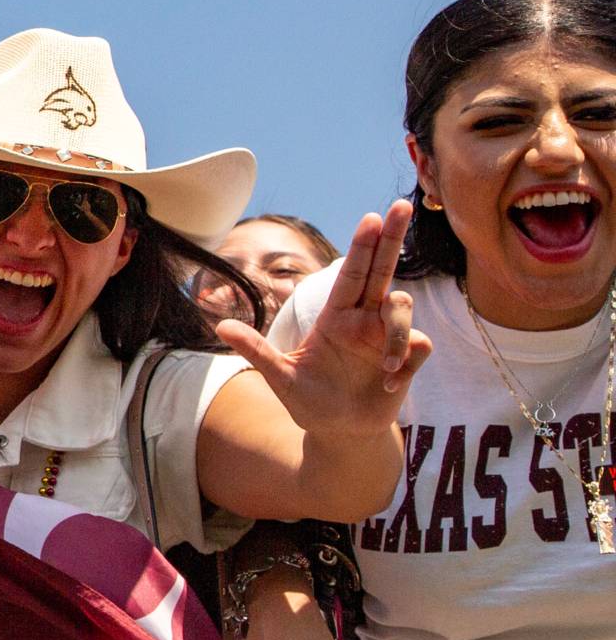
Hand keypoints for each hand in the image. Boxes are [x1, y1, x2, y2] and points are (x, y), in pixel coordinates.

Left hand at [217, 203, 430, 436]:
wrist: (339, 433)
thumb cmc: (308, 402)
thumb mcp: (279, 377)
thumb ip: (256, 350)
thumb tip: (221, 324)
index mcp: (334, 317)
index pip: (351, 273)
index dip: (362, 245)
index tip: (372, 216)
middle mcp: (363, 320)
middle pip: (382, 269)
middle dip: (392, 238)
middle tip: (401, 205)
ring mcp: (387, 337)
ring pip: (402, 308)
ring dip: (396, 334)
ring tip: (385, 368)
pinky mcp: (408, 359)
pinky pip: (418, 344)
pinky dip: (405, 361)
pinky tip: (388, 383)